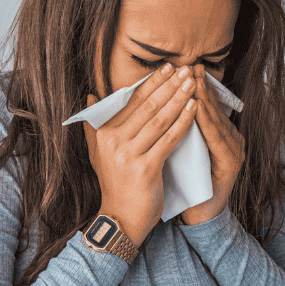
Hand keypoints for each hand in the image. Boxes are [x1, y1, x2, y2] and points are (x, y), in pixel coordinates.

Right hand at [81, 63, 196, 245]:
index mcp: (105, 133)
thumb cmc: (116, 185)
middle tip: (186, 68)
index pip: (131, 100)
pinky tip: (194, 108)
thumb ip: (94, 125)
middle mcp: (114, 141)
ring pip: (159, 119)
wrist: (121, 218)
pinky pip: (169, 139)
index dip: (152, 82)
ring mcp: (129, 154)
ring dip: (178, 98)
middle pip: (147, 106)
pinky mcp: (145, 168)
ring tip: (193, 84)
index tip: (168, 67)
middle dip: (169, 85)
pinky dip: (183, 122)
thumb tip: (90, 96)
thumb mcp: (99, 153)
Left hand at [180, 76, 243, 226]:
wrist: (196, 216)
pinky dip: (208, 122)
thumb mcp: (178, 150)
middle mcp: (230, 139)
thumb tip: (154, 105)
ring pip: (217, 120)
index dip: (193, 86)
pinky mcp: (232, 164)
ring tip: (193, 81)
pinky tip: (199, 109)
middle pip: (214, 109)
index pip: (205, 106)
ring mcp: (234, 151)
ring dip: (205, 99)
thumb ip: (173, 129)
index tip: (180, 68)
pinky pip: (218, 139)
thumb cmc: (184, 183)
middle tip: (190, 66)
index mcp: (217, 135)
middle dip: (200, 86)